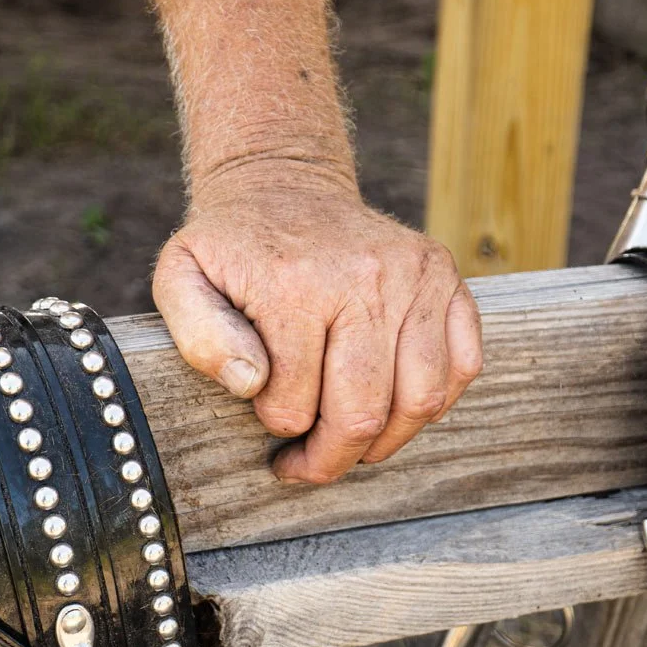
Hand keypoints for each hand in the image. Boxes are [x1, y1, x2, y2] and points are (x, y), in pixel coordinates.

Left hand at [153, 171, 482, 484]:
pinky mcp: (446, 276)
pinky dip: (436, 400)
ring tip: (353, 439)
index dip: (276, 426)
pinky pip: (464, 364)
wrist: (283, 186)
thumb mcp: (182, 279)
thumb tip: (251, 384)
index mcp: (296, 285)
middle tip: (309, 461)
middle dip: (331, 457)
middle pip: (364, 412)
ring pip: (422, 399)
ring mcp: (416, 275)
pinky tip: (397, 402)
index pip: (295, 405)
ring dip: (386, 440)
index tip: (265, 414)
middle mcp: (367, 277)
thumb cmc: (232, 246)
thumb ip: (199, 336)